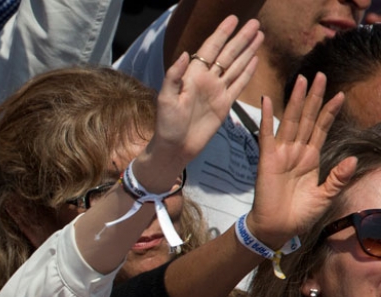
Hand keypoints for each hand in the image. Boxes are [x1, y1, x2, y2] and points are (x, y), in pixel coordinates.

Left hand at [136, 16, 262, 190]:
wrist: (176, 148)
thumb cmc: (167, 124)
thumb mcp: (166, 99)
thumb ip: (173, 76)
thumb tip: (183, 54)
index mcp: (192, 76)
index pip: (210, 49)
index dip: (221, 34)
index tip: (233, 19)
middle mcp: (206, 80)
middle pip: (228, 54)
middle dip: (241, 38)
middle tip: (255, 22)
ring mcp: (217, 91)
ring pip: (236, 66)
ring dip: (248, 51)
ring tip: (260, 35)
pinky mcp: (224, 104)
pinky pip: (239, 84)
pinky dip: (247, 72)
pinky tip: (255, 60)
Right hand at [245, 72, 355, 247]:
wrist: (278, 228)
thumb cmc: (299, 214)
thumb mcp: (325, 196)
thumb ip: (337, 178)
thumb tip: (351, 159)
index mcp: (311, 158)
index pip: (321, 129)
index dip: (330, 112)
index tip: (340, 94)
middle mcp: (297, 151)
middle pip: (307, 118)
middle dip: (315, 97)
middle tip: (320, 74)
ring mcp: (281, 153)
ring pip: (291, 121)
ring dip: (296, 100)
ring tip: (303, 80)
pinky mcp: (267, 159)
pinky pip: (267, 135)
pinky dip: (268, 117)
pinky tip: (268, 100)